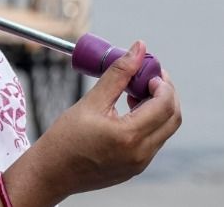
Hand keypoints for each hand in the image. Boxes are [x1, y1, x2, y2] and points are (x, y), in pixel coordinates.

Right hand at [23, 41, 181, 200]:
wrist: (51, 173)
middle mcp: (140, 154)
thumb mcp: (91, 101)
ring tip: (133, 92)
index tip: (149, 70)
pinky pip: (153, 140)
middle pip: (172, 118)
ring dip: (158, 107)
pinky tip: (129, 110)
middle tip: (147, 77)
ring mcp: (140, 164)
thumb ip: (118, 73)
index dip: (163, 83)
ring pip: (165, 130)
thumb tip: (138, 49)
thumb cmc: (65, 139)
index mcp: (129, 137)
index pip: (165, 105)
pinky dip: (149, 121)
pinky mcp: (135, 168)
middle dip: (166, 93)